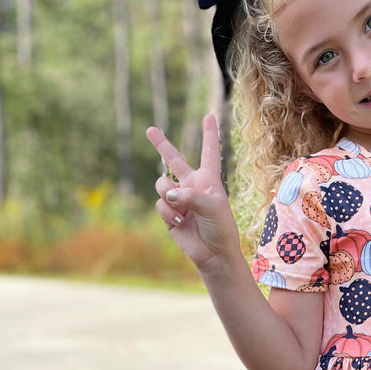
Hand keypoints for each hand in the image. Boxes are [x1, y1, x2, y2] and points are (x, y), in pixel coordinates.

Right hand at [146, 113, 239, 272]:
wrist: (213, 253)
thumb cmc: (220, 228)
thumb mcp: (212, 206)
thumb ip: (190, 195)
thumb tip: (168, 194)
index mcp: (209, 179)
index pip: (210, 152)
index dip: (210, 134)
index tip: (209, 116)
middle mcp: (192, 185)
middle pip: (174, 160)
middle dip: (161, 144)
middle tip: (150, 130)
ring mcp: (178, 199)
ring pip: (161, 184)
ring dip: (169, 195)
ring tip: (182, 210)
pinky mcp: (168, 213)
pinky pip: (160, 204)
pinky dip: (169, 212)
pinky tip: (181, 222)